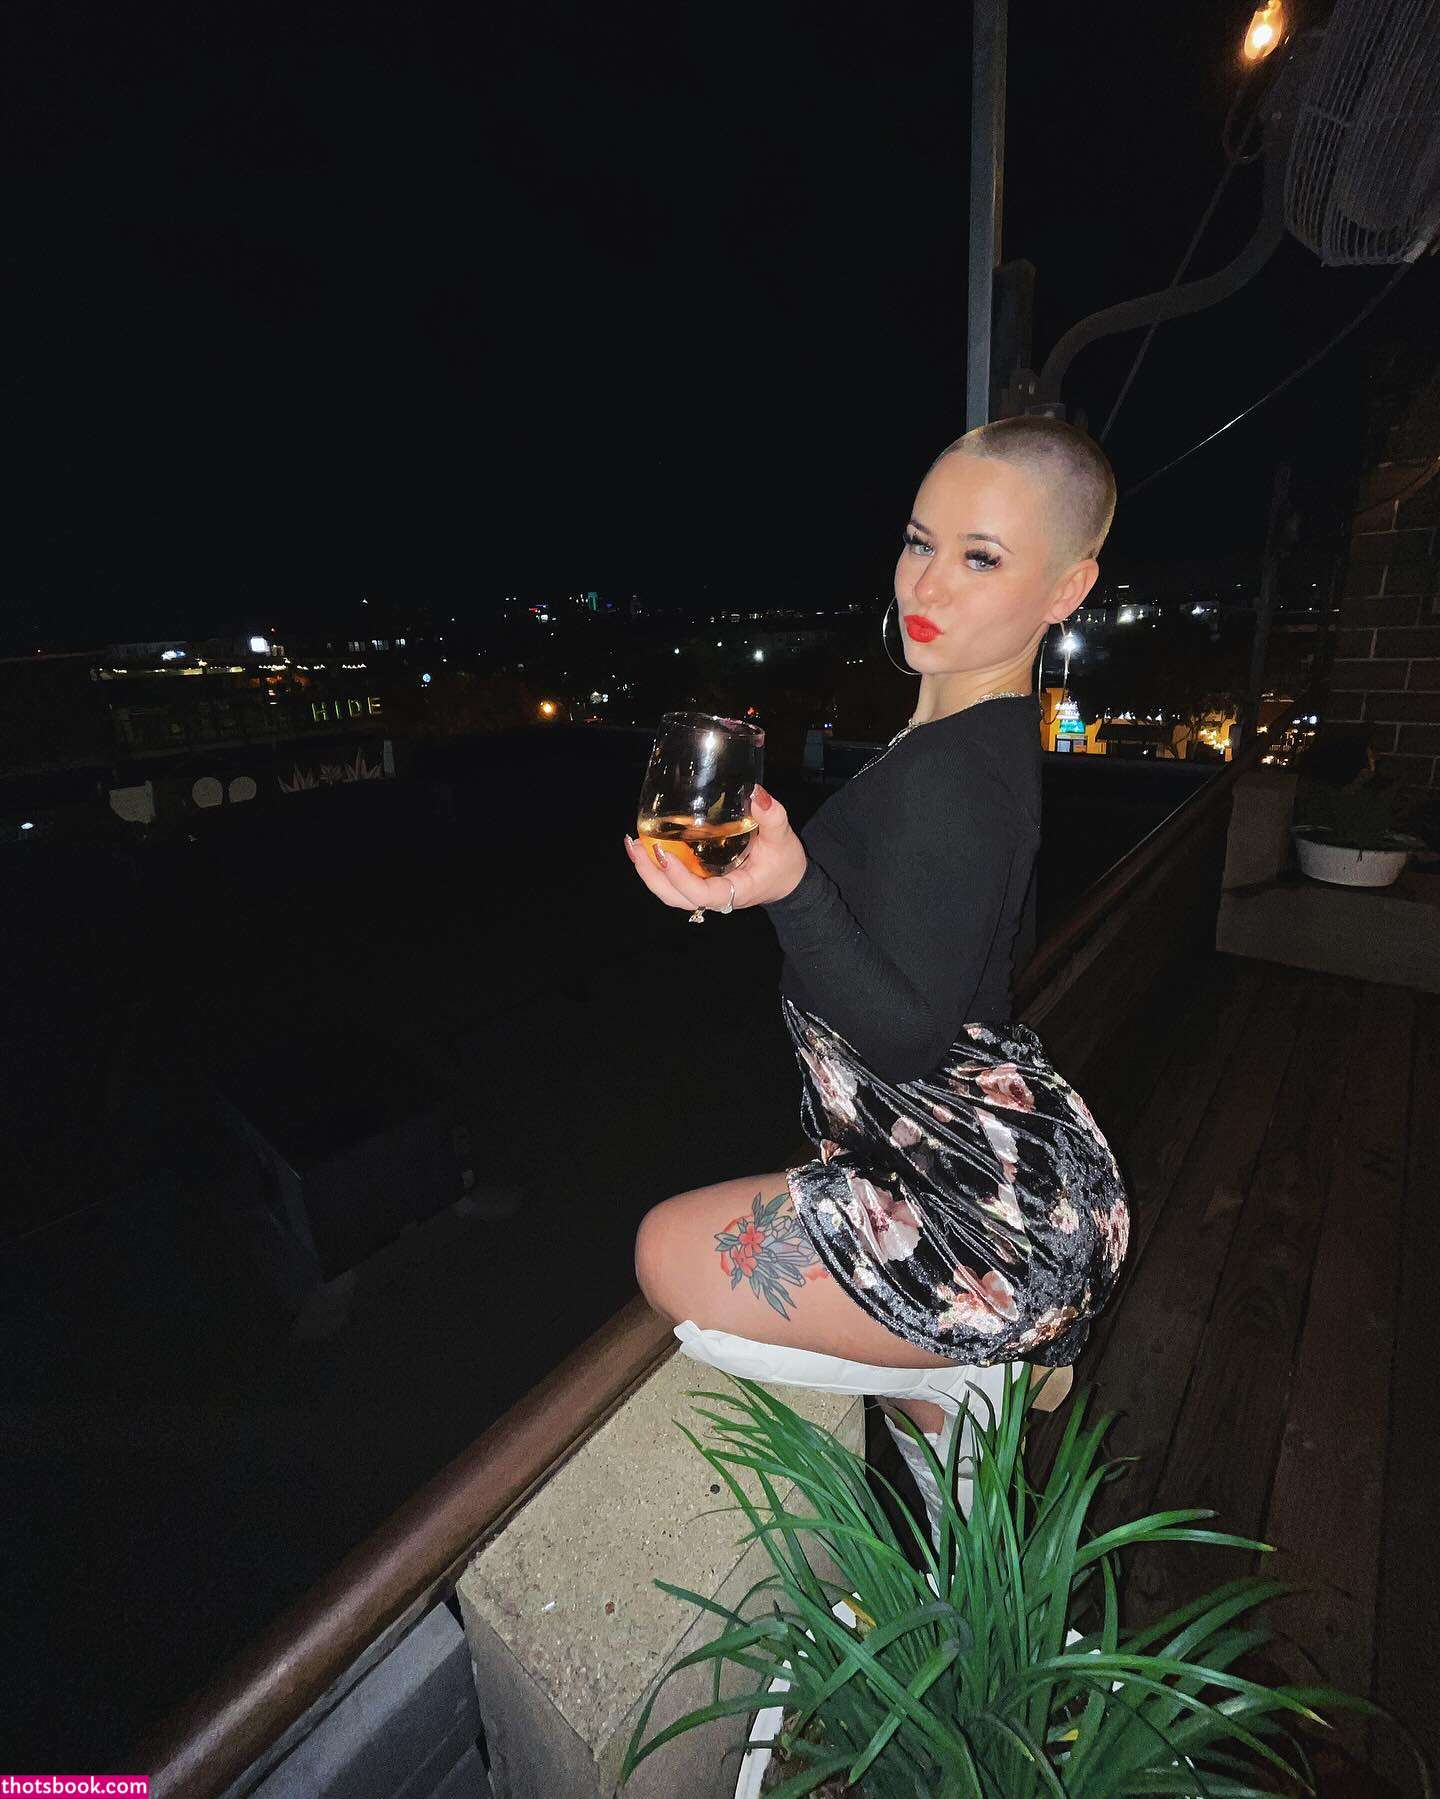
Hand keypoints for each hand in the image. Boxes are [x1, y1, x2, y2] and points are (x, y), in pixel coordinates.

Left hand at [623, 783, 807, 912]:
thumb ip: (773, 816)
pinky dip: (655, 867)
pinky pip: (672, 882)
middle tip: (635, 845)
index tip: (663, 854)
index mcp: (735, 891)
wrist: (787, 880)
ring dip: (648, 872)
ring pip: (669, 892)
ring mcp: (704, 892)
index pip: (703, 895)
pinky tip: (643, 846)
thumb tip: (757, 793)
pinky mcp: (699, 882)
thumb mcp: (783, 839)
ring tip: (632, 844)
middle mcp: (715, 897)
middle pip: (675, 897)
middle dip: (651, 875)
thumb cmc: (784, 863)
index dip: (680, 878)